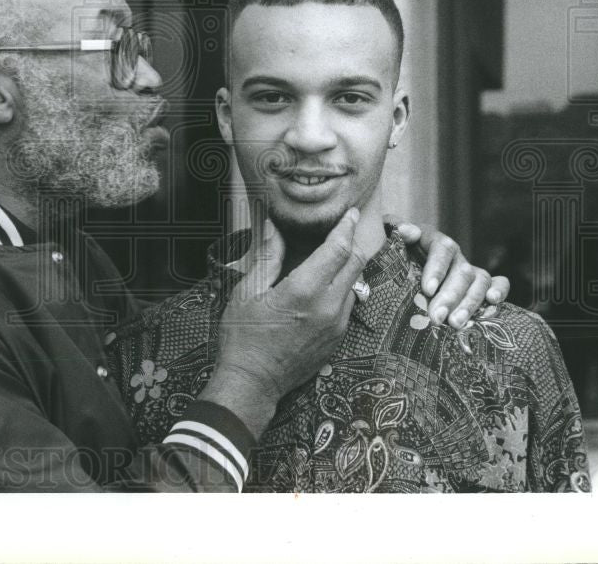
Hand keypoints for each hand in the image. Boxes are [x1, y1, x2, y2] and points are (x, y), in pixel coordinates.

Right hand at [200, 209, 364, 437]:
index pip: (337, 249)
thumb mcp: (246, 292)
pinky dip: (342, 288)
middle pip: (355, 263)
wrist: (253, 383)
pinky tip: (324, 286)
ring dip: (348, 266)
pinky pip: (348, 304)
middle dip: (353, 242)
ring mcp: (336, 325)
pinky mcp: (338, 338)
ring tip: (332, 256)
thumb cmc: (242, 336)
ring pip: (355, 284)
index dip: (346, 227)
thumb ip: (267, 258)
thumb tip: (275, 229)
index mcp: (303, 291)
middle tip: (346, 227)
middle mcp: (327, 307)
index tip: (350, 214)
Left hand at [386, 215, 510, 328]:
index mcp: (432, 240)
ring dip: (470, 303)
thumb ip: (391, 231)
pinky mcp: (480, 284)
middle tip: (437, 317)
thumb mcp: (386, 240)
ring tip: (455, 324)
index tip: (427, 289)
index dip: (437, 268)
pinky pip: (498, 283)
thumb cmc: (389, 254)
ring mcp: (468, 269)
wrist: (397, 266)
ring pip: (479, 282)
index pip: (442, 249)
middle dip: (451, 296)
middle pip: (461, 271)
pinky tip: (492, 303)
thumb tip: (408, 231)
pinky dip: (500, 291)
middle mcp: (454, 255)